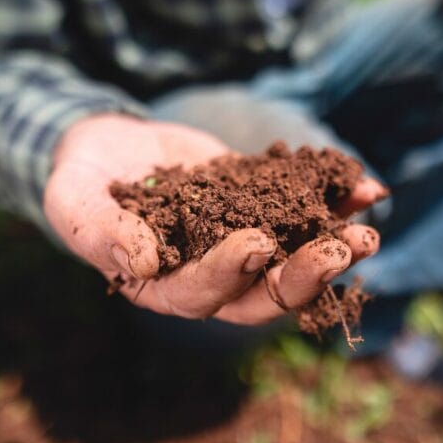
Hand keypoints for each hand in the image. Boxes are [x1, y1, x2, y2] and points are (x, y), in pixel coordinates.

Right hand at [44, 114, 386, 324]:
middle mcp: (213, 276)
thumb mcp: (75, 204)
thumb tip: (145, 262)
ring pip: (296, 258)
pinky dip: (335, 201)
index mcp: (166, 288)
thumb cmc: (80, 182)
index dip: (231, 274)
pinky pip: (303, 210)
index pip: (204, 295)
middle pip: (265, 292)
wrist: (107, 147)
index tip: (255, 243)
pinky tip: (367, 186)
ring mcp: (243, 242)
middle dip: (306, 274)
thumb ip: (102, 233)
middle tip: (343, 250)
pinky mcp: (262, 208)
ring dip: (334, 247)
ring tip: (368, 229)